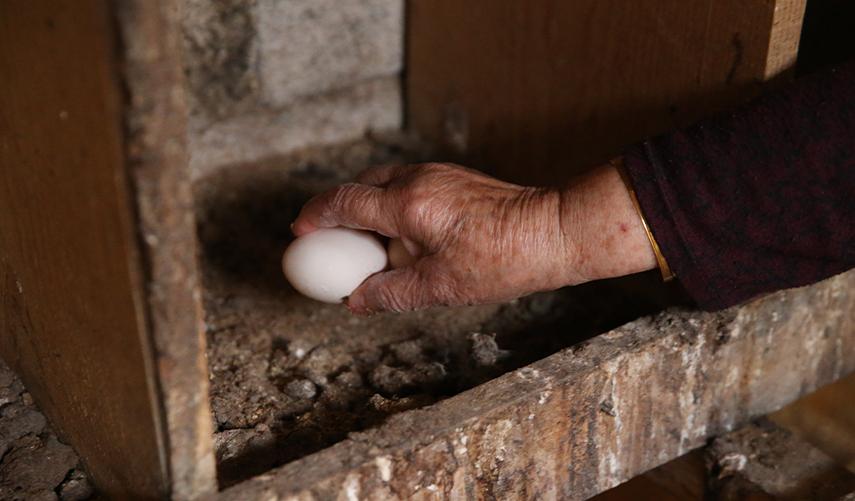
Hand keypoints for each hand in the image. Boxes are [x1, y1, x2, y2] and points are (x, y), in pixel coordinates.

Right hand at [292, 162, 655, 313]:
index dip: (316, 217)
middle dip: (338, 210)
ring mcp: (438, 173)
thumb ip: (389, 292)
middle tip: (331, 241)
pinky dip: (392, 205)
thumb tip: (355, 301)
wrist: (552, 231)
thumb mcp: (438, 287)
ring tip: (370, 245)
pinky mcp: (453, 177)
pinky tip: (405, 236)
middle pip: (360, 186)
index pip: (344, 202)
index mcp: (407, 204)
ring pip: (384, 183)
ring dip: (367, 208)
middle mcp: (417, 179)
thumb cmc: (500, 261)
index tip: (300, 233)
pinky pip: (407, 185)